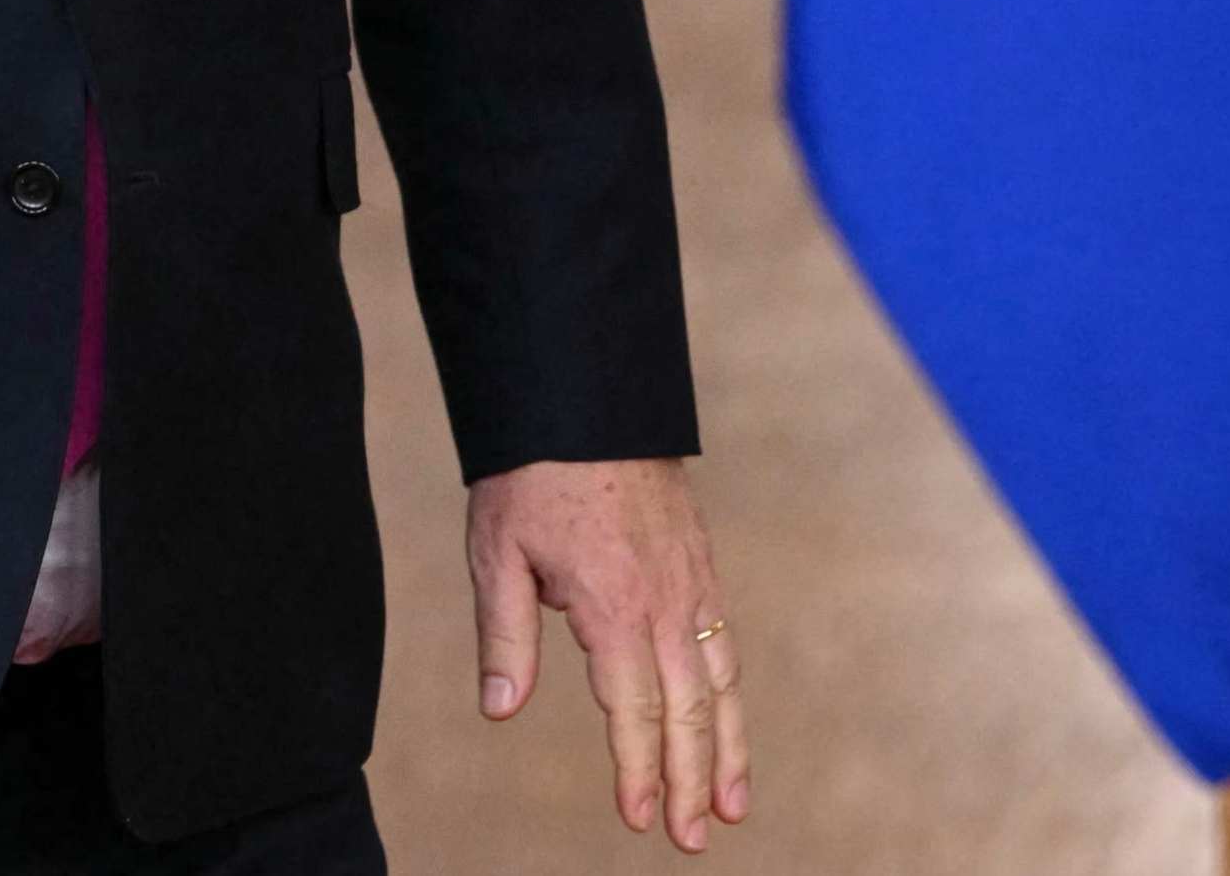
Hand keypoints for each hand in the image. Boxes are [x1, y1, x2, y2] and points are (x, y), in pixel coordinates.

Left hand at [470, 456, 747, 850]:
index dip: (638, 770)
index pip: (634, 711)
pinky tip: (727, 722)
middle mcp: (666, 602)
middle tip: (692, 840)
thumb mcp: (498, 554)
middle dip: (692, 780)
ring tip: (730, 806)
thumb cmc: (532, 475)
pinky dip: (731, 693)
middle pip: (689, 710)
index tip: (638, 820)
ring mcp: (692, 583)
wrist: (587, 397)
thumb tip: (501, 712)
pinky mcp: (701, 565)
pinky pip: (725, 642)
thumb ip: (505, 638)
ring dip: (728, 748)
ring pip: (721, 682)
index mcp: (615, 607)